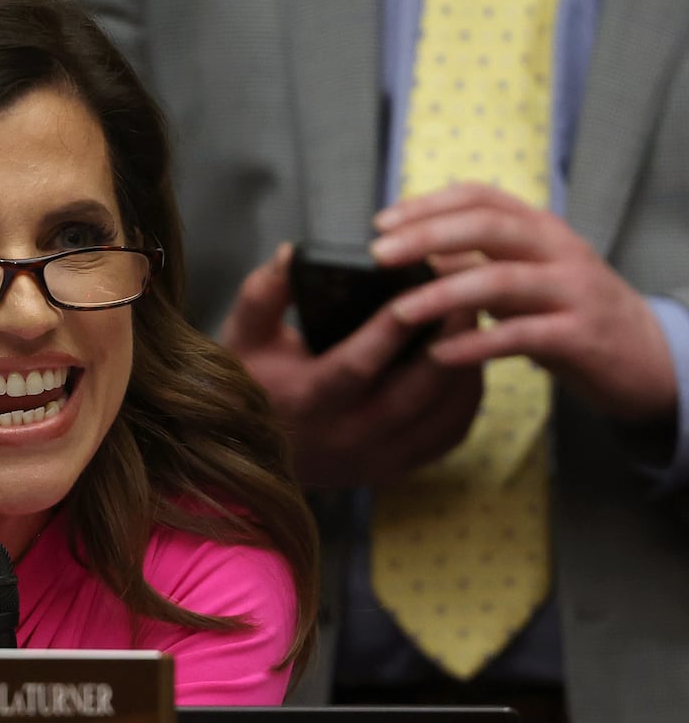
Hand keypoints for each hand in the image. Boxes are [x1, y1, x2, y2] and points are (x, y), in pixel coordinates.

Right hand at [221, 243, 482, 490]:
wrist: (250, 452)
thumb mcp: (245, 334)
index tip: (422, 285)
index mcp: (307, 402)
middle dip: (449, 341)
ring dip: (466, 367)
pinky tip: (469, 362)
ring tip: (477, 321)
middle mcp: (345, 437)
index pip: (358, 364)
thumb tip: (294, 254)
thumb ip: (265, 292)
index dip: (392, 328)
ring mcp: (375, 459)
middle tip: (472, 292)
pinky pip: (449, 434)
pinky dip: (467, 397)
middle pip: (415, 392)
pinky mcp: (395, 468)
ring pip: (442, 415)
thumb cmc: (253, 381)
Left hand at [374, 184, 675, 422]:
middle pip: (489, 226)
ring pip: (503, 280)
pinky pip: (523, 336)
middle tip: (378, 255)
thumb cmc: (565, 313)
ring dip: (444, 293)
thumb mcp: (518, 279)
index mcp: (538, 228)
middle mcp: (558, 249)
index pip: (480, 196)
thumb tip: (408, 250)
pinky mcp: (582, 336)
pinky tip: (439, 355)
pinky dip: (476, 344)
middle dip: (429, 236)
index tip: (380, 222)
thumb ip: (471, 262)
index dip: (428, 203)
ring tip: (399, 311)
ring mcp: (573, 290)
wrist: (645, 356)